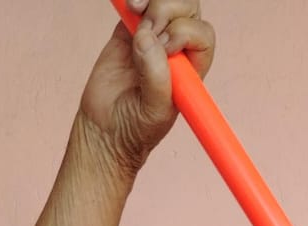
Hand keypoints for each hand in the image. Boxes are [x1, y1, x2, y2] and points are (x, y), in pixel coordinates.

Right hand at [80, 0, 214, 169]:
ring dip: (153, 1)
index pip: (203, 35)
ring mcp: (153, 36)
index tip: (164, 47)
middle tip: (147, 28)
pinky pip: (139, 2)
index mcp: (191, 69)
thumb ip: (156, 76)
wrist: (105, 130)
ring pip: (166, 0)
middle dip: (168, 10)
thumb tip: (147, 37)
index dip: (184, 32)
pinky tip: (130, 5)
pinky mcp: (129, 29)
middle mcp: (177, 49)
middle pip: (188, 8)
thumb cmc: (136, 128)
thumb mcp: (154, 111)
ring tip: (136, 13)